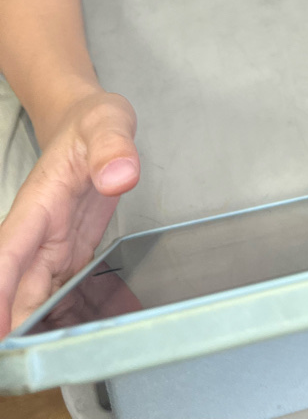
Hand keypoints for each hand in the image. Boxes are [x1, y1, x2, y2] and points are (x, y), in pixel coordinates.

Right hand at [0, 91, 139, 336]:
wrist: (91, 123)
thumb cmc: (92, 123)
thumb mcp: (108, 123)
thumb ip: (113, 148)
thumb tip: (119, 175)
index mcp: (38, 206)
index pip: (7, 255)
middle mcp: (39, 234)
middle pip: (17, 289)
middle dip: (16, 326)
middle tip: (30, 361)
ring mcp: (52, 246)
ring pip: (37, 296)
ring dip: (42, 325)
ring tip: (62, 353)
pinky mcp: (70, 252)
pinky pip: (64, 290)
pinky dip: (70, 311)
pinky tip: (87, 331)